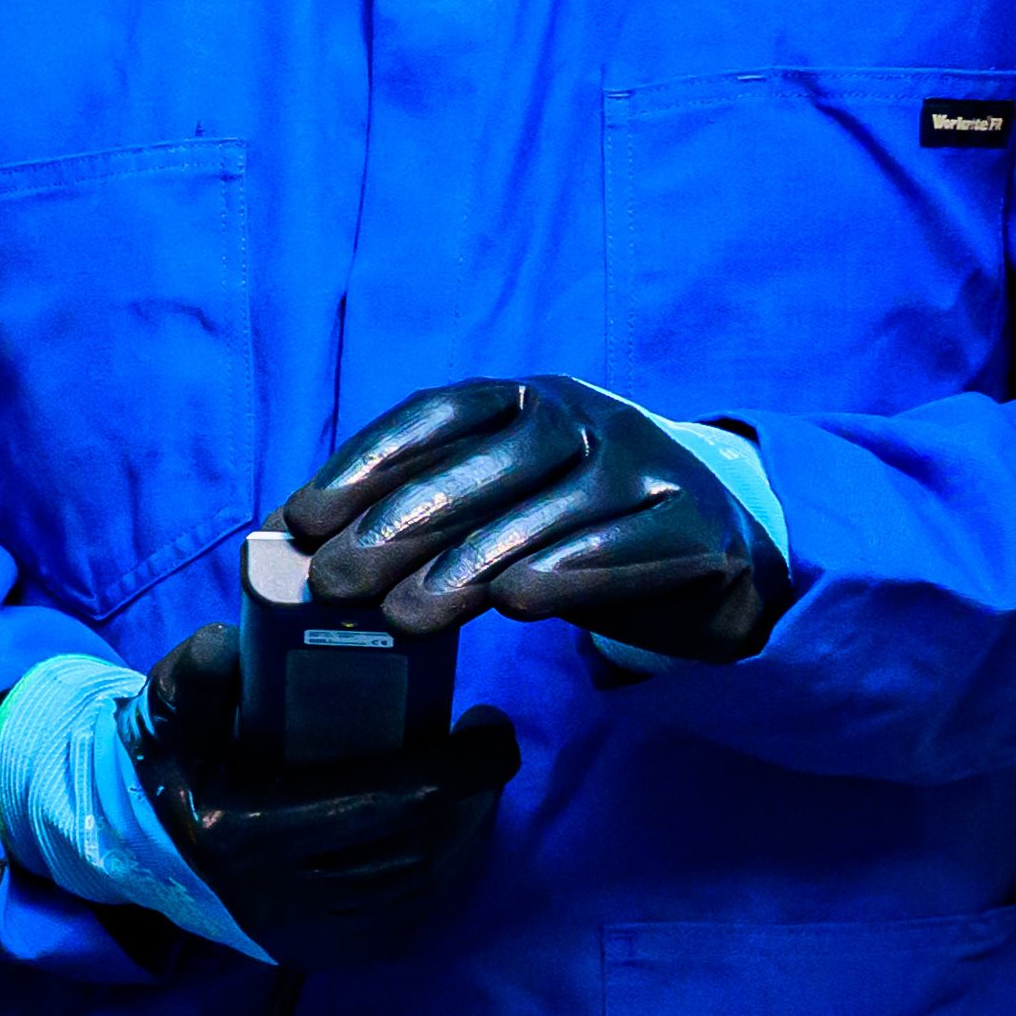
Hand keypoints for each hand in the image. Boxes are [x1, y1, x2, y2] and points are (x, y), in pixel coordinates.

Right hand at [135, 627, 519, 953]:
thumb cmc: (169, 765)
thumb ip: (194, 677)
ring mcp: (303, 937)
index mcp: (246, 836)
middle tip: (487, 750)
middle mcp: (279, 900)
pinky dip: (445, 876)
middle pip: (417, 851)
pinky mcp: (319, 955)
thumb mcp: (167, 712)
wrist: (134, 847)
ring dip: (467, 836)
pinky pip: (409, 920)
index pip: (385, 804)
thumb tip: (226, 640)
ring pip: (421, 890)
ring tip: (475, 785)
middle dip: (474, 799)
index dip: (458, 769)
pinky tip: (453, 835)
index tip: (491, 725)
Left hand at [281, 375, 795, 664]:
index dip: (366, 462)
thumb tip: (295, 540)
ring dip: (470, 563)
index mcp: (528, 399)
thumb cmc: (577, 530)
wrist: (721, 550)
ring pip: (549, 507)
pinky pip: (626, 543)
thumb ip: (420, 516)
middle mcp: (587, 417)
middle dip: (401, 523)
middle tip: (335, 581)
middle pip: (486, 463)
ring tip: (403, 616)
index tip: (300, 519)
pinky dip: (569, 570)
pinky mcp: (696, 523)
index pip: (438, 414)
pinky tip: (516, 604)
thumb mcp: (500, 510)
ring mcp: (647, 464)